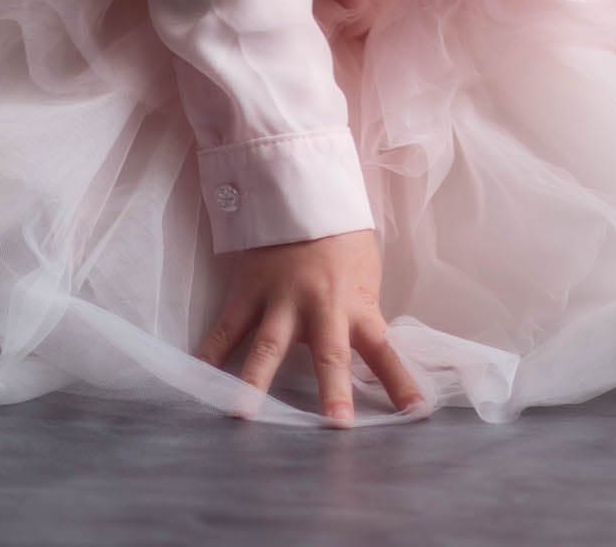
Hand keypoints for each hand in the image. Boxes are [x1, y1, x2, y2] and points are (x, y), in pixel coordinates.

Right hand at [193, 226, 425, 425]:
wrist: (303, 188)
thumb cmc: (342, 236)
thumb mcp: (364, 274)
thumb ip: (361, 314)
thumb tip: (365, 355)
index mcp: (356, 305)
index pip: (385, 351)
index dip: (400, 382)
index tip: (416, 413)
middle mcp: (321, 308)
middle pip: (329, 355)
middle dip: (333, 391)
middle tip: (336, 427)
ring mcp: (281, 300)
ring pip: (268, 346)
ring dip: (256, 380)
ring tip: (242, 412)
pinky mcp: (250, 289)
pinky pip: (228, 325)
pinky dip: (211, 351)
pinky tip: (200, 374)